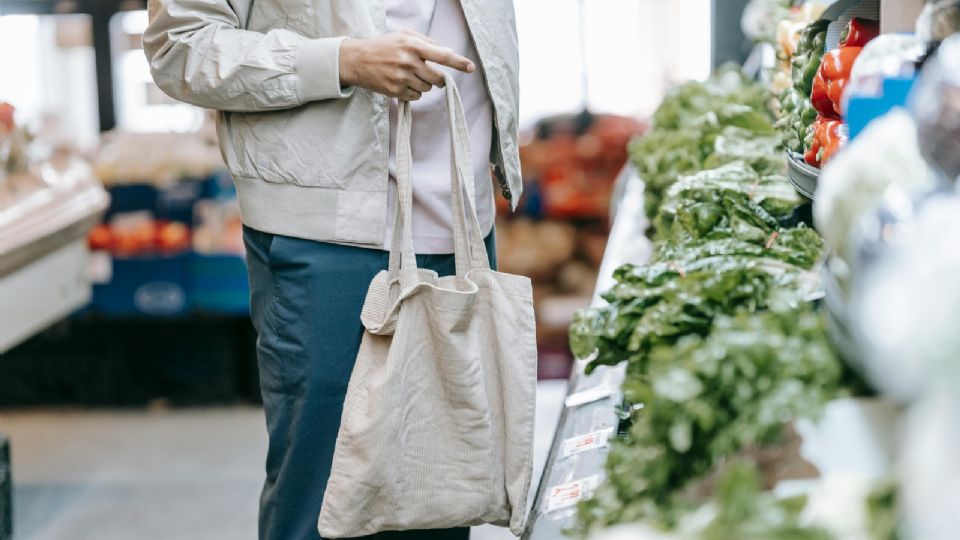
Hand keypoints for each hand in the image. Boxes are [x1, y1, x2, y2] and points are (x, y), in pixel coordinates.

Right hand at [338, 30, 474, 100]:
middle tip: (430, 74)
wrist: (356, 60)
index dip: (458, 62)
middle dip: (438, 78)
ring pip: (428, 88)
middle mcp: (408, 61)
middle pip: (437, 78)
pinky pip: (416, 97)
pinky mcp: (395, 91)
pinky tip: (403, 84)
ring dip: (424, 84)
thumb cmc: (383, 46)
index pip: (442, 55)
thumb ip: (426, 42)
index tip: (471, 68)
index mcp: (412, 45)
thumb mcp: (404, 35)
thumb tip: (447, 52)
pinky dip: (414, 92)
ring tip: (409, 75)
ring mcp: (401, 78)